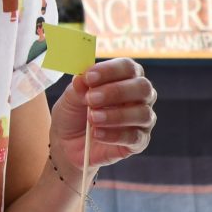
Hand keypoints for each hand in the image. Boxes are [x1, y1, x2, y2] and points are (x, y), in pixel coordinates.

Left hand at [48, 59, 156, 177]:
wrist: (68, 144)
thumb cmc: (74, 115)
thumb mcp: (70, 98)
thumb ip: (78, 87)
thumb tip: (82, 78)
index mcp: (126, 79)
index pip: (128, 67)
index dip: (110, 70)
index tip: (89, 78)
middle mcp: (140, 97)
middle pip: (143, 87)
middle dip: (116, 91)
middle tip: (91, 99)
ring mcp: (142, 120)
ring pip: (143, 113)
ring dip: (116, 115)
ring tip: (92, 118)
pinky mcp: (139, 142)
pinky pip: (135, 137)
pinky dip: (114, 135)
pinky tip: (97, 134)